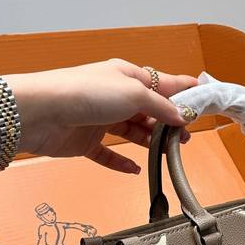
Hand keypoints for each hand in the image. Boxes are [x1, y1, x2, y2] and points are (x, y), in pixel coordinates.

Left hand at [6, 59, 196, 174]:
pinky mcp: (85, 141)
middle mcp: (113, 95)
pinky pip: (109, 154)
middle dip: (169, 123)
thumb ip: (160, 106)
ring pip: (132, 132)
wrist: (41, 112)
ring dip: (150, 142)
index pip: (161, 82)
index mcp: (126, 76)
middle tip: (186, 137)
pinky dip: (122, 162)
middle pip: (148, 110)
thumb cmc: (85, 92)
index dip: (183, 90)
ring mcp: (99, 119)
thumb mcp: (134, 93)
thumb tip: (181, 116)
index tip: (203, 98)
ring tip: (169, 152)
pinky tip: (135, 169)